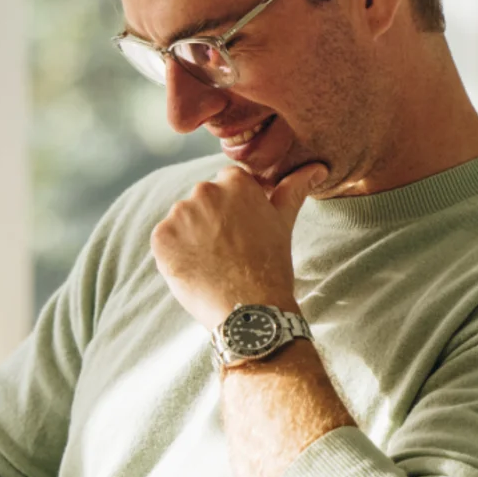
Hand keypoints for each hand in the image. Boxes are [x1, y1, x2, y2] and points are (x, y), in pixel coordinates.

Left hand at [150, 161, 327, 332]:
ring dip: (190, 238)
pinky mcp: (161, 238)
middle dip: (210, 222)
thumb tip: (317, 168)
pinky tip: (195, 269)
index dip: (232, 211)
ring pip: (182, 222)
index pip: (226, 185)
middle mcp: (205, 190)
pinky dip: (174, 254)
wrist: (248, 308)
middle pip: (202, 202)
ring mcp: (179, 214)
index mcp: (235, 181)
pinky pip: (165, 241)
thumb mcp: (283, 221)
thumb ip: (294, 189)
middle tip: (227, 252)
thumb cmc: (269, 265)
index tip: (240, 232)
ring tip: (212, 262)